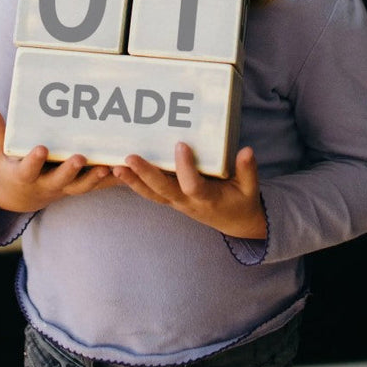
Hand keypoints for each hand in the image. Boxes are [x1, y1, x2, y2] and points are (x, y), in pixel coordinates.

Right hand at [0, 108, 117, 212]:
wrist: (23, 197)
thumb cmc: (12, 167)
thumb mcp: (1, 153)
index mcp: (25, 175)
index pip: (28, 169)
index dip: (34, 161)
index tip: (40, 148)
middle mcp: (46, 184)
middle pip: (59, 180)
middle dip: (70, 170)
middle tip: (79, 157)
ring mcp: (65, 188)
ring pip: (82, 186)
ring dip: (95, 177)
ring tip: (108, 166)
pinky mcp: (81, 186)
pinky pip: (98, 186)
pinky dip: (112, 180)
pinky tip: (127, 171)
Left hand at [113, 142, 266, 238]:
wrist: (235, 223)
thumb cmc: (242, 201)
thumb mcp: (250, 188)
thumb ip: (247, 170)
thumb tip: (247, 150)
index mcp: (208, 198)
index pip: (193, 184)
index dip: (186, 167)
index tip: (180, 144)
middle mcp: (188, 202)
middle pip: (163, 191)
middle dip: (146, 175)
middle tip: (130, 157)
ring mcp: (177, 203)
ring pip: (152, 194)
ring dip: (133, 181)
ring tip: (116, 167)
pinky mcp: (171, 200)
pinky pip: (150, 193)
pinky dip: (134, 184)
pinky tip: (119, 171)